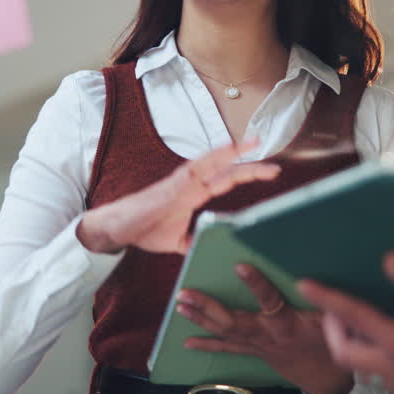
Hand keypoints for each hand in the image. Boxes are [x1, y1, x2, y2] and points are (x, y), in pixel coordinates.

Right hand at [77, 138, 279, 253]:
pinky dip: (213, 157)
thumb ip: (197, 241)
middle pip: (227, 170)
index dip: (249, 174)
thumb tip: (214, 250)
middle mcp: (192, 182)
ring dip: (234, 152)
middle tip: (276, 167)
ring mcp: (183, 181)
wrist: (117, 228)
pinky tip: (227, 150)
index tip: (272, 172)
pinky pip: (196, 167)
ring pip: (213, 162)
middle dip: (251, 166)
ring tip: (254, 143)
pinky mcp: (173, 185)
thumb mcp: (179, 241)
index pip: (227, 179)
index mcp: (195, 193)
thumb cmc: (146, 228)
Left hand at [177, 263, 354, 393]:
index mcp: (287, 323)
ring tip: (180, 307)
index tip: (241, 265)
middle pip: (233, 321)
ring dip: (200, 320)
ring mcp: (257, 345)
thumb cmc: (329, 343)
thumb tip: (317, 279)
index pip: (270, 301)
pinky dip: (206, 345)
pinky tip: (187, 343)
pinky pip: (227, 349)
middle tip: (185, 293)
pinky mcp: (253, 352)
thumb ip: (325, 301)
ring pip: (225, 333)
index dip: (256, 285)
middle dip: (208, 307)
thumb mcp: (333, 320)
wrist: (325, 378)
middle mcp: (267, 335)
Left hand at [299, 251, 393, 393]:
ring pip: (363, 367)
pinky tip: (393, 342)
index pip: (352, 317)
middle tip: (335, 308)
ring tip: (362, 320)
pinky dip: (377, 358)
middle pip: (344, 352)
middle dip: (332, 328)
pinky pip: (384, 378)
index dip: (326, 299)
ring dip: (355, 344)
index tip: (305, 283)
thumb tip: (390, 259)